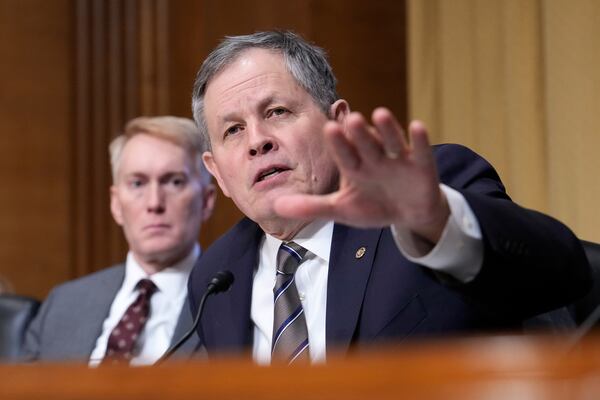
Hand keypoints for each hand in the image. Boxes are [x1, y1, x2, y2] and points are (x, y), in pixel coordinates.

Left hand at [273, 107, 449, 243]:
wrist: (408, 213)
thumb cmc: (373, 206)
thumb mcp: (341, 209)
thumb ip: (311, 207)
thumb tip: (275, 206)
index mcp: (354, 166)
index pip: (344, 154)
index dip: (338, 143)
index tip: (329, 128)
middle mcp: (375, 158)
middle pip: (366, 144)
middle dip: (359, 134)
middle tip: (350, 119)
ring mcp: (399, 159)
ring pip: (392, 141)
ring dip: (387, 129)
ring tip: (380, 114)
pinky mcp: (422, 165)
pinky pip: (421, 151)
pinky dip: (420, 141)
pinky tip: (418, 126)